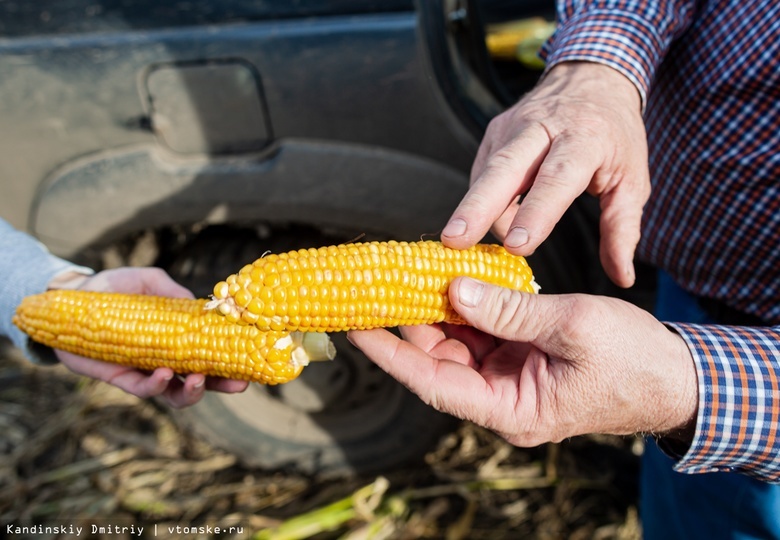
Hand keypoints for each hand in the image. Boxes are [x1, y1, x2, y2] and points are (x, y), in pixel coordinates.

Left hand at [51, 268, 248, 407]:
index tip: (253, 362)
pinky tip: (162, 373)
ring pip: (175, 395)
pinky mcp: (120, 378)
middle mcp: (167, 358)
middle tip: (238, 384)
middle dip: (222, 385)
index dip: (234, 361)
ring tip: (197, 380)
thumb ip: (172, 292)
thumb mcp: (149, 281)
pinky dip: (156, 385)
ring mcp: (145, 371)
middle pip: (201, 381)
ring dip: (191, 393)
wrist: (72, 298)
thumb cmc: (113, 287)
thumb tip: (197, 306)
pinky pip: (142, 390)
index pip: (212, 353)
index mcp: (179, 337)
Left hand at [348, 278, 697, 446]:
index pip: (434, 384)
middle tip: (373, 289)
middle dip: (406, 326)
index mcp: (512, 411)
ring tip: (403, 277)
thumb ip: (510, 310)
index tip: (356, 330)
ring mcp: (509, 382)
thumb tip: (454, 290)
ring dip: (434, 313)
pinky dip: (463, 310)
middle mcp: (502, 401)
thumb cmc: (632, 360)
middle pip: (438, 364)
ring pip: (455, 348)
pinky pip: (479, 336)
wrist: (673, 376)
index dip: (392, 356)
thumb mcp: (572, 327)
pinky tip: (446, 282)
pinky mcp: (518, 362)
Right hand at [441, 62, 649, 286]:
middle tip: (455, 240)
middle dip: (478, 206)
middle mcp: (543, 127)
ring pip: (487, 171)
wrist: (593, 78)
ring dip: (471, 208)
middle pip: (505, 168)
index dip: (536, 212)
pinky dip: (482, 202)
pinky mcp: (495, 132)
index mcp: (585, 137)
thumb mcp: (632, 180)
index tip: (516, 246)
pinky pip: (483, 172)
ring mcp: (513, 126)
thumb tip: (621, 278)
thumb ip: (622, 229)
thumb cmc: (615, 138)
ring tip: (458, 243)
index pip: (557, 177)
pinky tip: (483, 224)